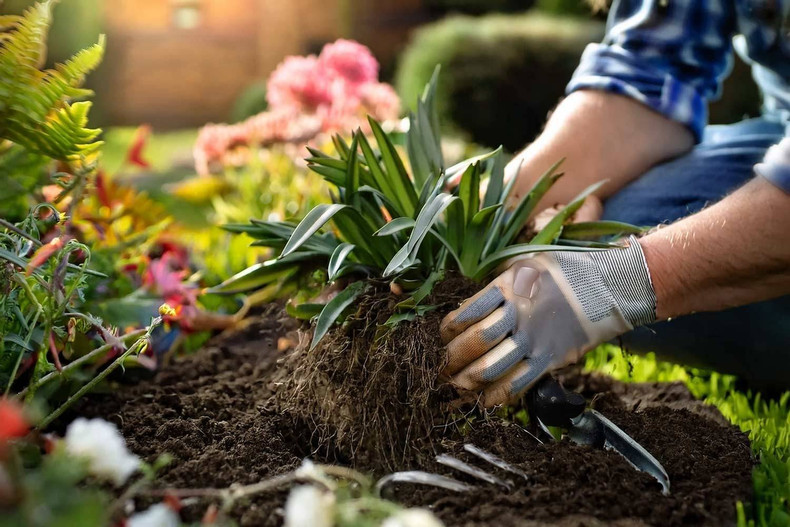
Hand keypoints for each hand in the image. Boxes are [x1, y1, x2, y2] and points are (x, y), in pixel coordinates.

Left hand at [440, 236, 655, 405]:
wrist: (607, 286)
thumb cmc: (560, 273)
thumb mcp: (523, 267)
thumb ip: (496, 288)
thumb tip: (467, 311)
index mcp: (505, 288)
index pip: (463, 315)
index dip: (446, 332)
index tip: (440, 340)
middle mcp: (516, 315)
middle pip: (473, 344)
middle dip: (450, 361)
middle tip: (439, 369)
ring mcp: (532, 340)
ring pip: (489, 368)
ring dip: (466, 382)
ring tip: (453, 388)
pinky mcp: (548, 360)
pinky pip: (516, 384)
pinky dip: (495, 396)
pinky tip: (482, 401)